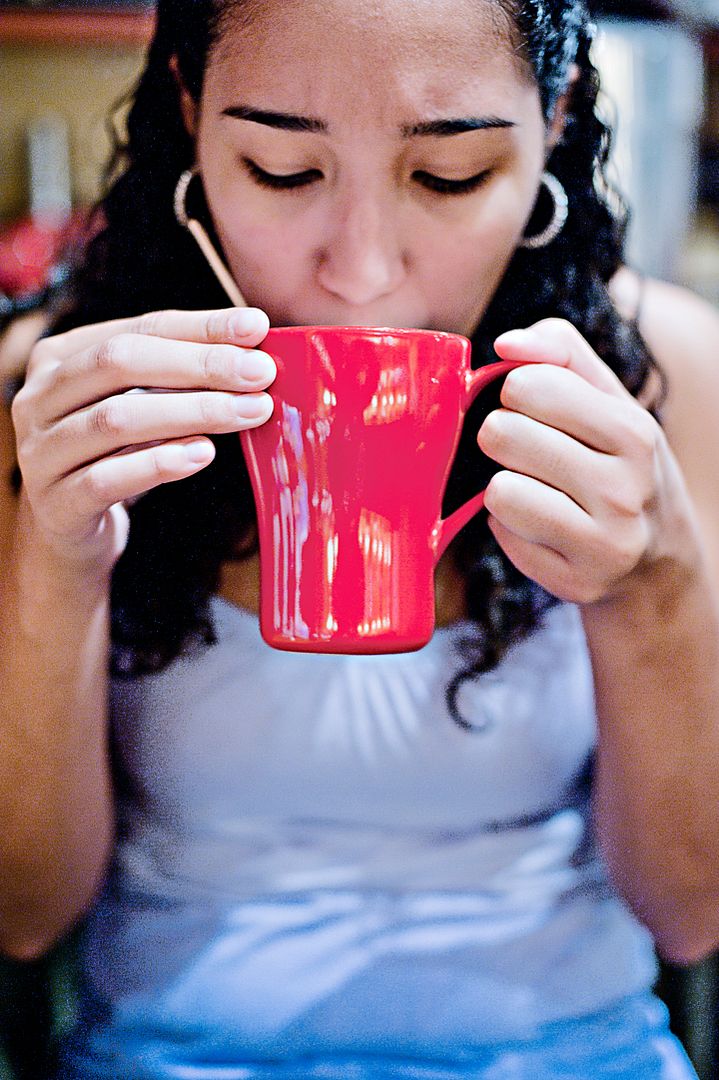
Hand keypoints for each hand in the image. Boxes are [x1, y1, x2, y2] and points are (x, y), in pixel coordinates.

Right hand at [12, 307, 274, 570]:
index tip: (256, 328)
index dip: (201, 327)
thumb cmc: (112, 456)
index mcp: (60, 358)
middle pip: (121, 363)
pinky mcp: (55, 503)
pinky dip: (158, 464)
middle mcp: (39, 397)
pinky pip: (107, 478)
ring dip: (191, 412)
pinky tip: (203, 454)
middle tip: (260, 373)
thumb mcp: (140, 408)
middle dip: (199, 364)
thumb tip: (253, 353)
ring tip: (246, 412)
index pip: (140, 329)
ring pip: (117, 419)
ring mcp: (41, 451)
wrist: (67, 530)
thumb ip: (180, 378)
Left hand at [479, 318, 692, 603]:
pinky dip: (510, 527)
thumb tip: (506, 343)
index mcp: (633, 432)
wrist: (658, 556)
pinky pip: (502, 534)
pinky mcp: (574, 582)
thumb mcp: (609, 400)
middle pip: (502, 434)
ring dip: (504, 485)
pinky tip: (541, 526)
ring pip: (498, 491)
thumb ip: (561, 353)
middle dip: (502, 436)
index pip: (528, 384)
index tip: (533, 408)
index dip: (516, 391)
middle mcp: (624, 489)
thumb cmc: (620, 464)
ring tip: (534, 488)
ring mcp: (602, 542)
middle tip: (527, 451)